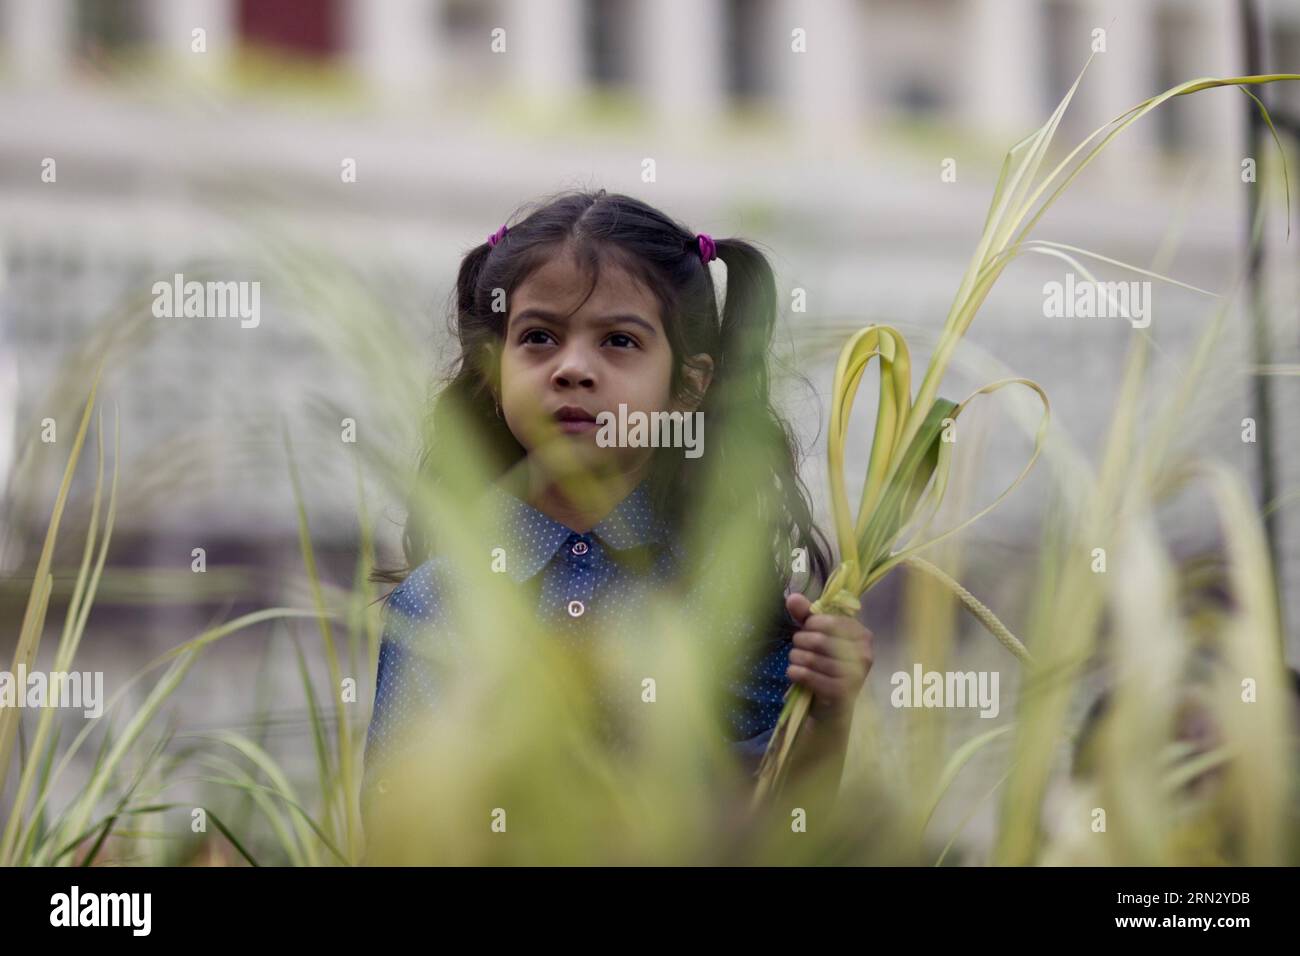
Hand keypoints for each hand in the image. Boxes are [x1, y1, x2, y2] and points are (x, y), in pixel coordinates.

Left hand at [784, 592, 873, 726]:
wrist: (832, 704)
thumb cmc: (826, 663)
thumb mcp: (818, 634)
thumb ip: (807, 614)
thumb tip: (792, 597)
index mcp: (863, 635)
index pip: (830, 621)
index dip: (810, 624)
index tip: (806, 630)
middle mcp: (864, 655)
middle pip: (819, 640)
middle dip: (800, 642)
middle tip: (797, 648)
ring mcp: (854, 676)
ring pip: (811, 658)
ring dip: (795, 657)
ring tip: (795, 660)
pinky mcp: (841, 693)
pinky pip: (809, 676)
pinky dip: (795, 672)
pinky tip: (794, 672)